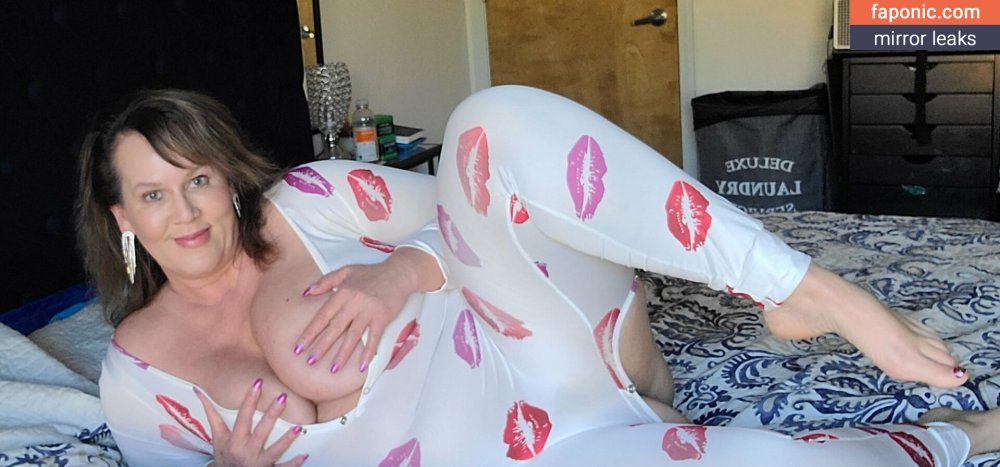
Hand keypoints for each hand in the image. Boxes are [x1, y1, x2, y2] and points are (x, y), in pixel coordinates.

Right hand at [194, 379, 306, 465]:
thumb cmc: (224, 454)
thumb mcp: (217, 436)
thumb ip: (211, 413)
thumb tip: (197, 390)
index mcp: (235, 441)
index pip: (243, 417)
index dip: (250, 400)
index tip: (258, 383)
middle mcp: (247, 452)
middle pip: (261, 432)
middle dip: (271, 415)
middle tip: (282, 397)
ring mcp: (259, 463)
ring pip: (274, 451)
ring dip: (286, 440)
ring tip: (299, 427)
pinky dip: (293, 464)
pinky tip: (304, 456)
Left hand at [296, 260, 414, 372]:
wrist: (399, 272)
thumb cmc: (372, 273)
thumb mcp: (346, 271)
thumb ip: (326, 281)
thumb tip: (306, 292)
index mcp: (343, 292)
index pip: (322, 316)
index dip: (310, 332)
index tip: (299, 347)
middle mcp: (354, 302)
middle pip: (334, 328)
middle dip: (321, 346)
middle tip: (310, 362)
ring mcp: (369, 311)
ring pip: (352, 336)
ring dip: (342, 354)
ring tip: (333, 369)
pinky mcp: (383, 317)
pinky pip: (374, 338)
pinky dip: (368, 352)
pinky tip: (362, 365)